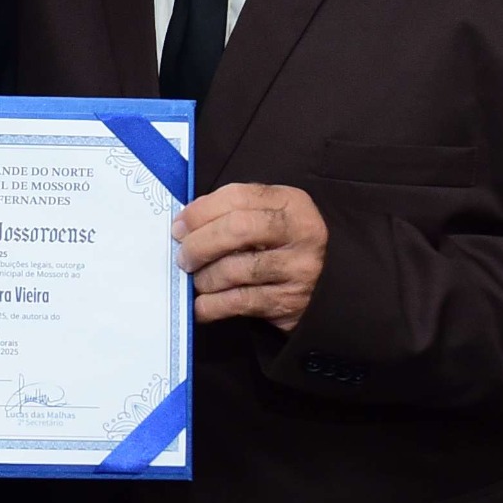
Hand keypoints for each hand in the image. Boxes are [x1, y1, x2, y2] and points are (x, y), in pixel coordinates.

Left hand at [176, 182, 328, 328]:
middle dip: (199, 244)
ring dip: (204, 278)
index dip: (200, 211)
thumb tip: (185, 223)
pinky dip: (211, 305)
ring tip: (197, 280)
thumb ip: (233, 212)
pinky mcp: (288, 301)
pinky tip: (201, 304)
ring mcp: (297, 268)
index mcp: (291, 202)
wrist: (323, 287)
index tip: (178, 227)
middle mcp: (300, 232)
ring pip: (234, 269)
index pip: (237, 197)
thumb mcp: (268, 216)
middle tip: (183, 257)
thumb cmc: (281, 246)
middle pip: (236, 229)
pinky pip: (238, 302)